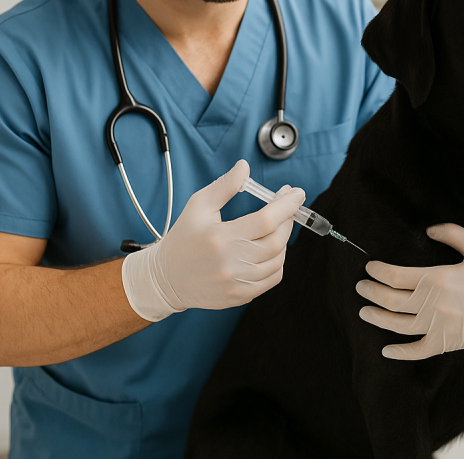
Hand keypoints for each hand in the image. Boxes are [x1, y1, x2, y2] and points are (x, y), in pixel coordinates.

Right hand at [122, 160, 304, 321]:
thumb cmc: (184, 238)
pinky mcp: (240, 296)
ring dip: (284, 240)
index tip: (296, 193)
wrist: (166, 278)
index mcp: (220, 237)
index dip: (287, 205)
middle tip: (287, 207)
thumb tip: (245, 167)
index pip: (266, 220)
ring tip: (276, 227)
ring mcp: (237, 283)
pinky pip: (273, 278)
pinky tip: (270, 249)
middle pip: (277, 240)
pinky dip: (278, 261)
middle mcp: (230, 262)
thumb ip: (224, 186)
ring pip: (278, 260)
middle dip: (288, 219)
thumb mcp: (198, 206)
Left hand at [356, 223, 463, 363]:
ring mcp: (439, 327)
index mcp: (438, 278)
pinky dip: (399, 352)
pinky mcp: (447, 343)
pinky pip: (416, 351)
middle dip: (371, 293)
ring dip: (377, 318)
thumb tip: (428, 230)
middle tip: (361, 287)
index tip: (370, 267)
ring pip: (397, 326)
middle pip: (390, 300)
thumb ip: (452, 233)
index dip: (378, 271)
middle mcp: (434, 305)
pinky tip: (386, 349)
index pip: (395, 276)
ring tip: (365, 311)